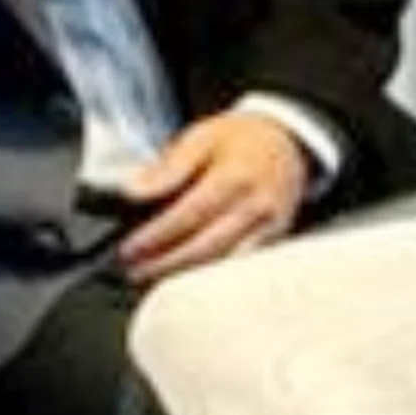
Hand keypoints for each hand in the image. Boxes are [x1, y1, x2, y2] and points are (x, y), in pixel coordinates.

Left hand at [114, 103, 319, 277]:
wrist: (286, 142)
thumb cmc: (241, 140)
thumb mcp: (201, 137)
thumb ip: (168, 167)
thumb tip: (134, 190)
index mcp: (236, 177)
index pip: (189, 215)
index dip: (156, 236)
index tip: (129, 248)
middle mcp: (256, 206)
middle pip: (205, 247)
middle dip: (165, 264)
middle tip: (134, 270)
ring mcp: (268, 228)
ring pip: (222, 263)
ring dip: (184, 275)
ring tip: (152, 277)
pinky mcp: (272, 242)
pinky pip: (237, 266)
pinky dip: (209, 276)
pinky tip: (184, 277)